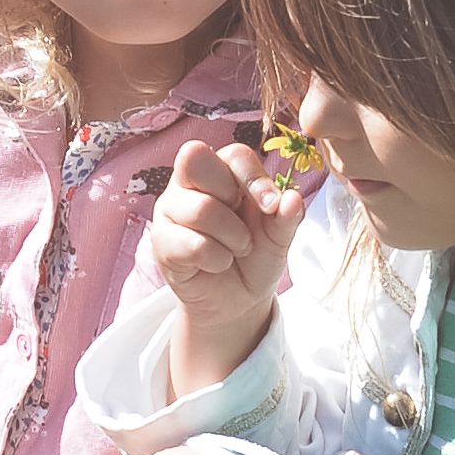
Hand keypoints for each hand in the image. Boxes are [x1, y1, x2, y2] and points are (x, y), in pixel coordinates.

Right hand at [148, 137, 314, 393]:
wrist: (237, 300)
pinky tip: (217, 263)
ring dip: (232, 237)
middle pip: (197, 160)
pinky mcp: (161, 242)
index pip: (233, 154)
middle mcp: (189, 183)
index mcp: (221, 172)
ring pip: (201, 209)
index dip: (253, 177)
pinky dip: (216, 259)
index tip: (271, 206)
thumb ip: (286, 217)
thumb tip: (293, 198)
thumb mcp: (278, 237)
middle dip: (230, 198)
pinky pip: (192, 244)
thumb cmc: (255, 257)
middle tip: (242, 225)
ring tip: (236, 250)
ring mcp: (170, 210)